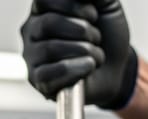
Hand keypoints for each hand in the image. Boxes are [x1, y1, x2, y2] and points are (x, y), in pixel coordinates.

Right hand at [20, 0, 137, 108]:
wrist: (115, 71)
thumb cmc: (106, 38)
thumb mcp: (107, 7)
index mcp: (44, 10)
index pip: (44, 0)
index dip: (73, 6)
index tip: (94, 15)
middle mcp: (32, 31)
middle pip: (48, 23)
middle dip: (82, 30)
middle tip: (96, 37)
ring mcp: (32, 57)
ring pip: (50, 49)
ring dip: (84, 50)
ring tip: (96, 56)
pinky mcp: (38, 81)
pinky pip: (48, 74)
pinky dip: (75, 69)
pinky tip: (88, 67)